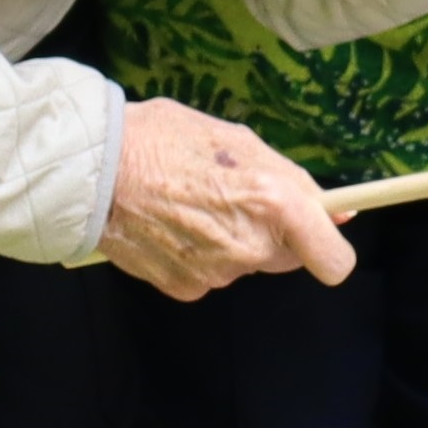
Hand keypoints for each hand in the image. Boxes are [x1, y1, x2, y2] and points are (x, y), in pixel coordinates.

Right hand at [100, 100, 354, 297]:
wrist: (91, 169)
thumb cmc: (165, 140)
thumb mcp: (241, 142)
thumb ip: (292, 181)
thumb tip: (336, 211)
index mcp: (275, 202)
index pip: (333, 259)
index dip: (332, 249)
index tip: (325, 238)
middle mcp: (250, 245)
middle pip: (286, 258)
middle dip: (274, 235)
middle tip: (237, 201)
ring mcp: (216, 272)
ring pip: (243, 263)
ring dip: (230, 241)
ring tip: (192, 204)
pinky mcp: (184, 287)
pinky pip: (207, 275)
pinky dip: (196, 255)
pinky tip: (171, 225)